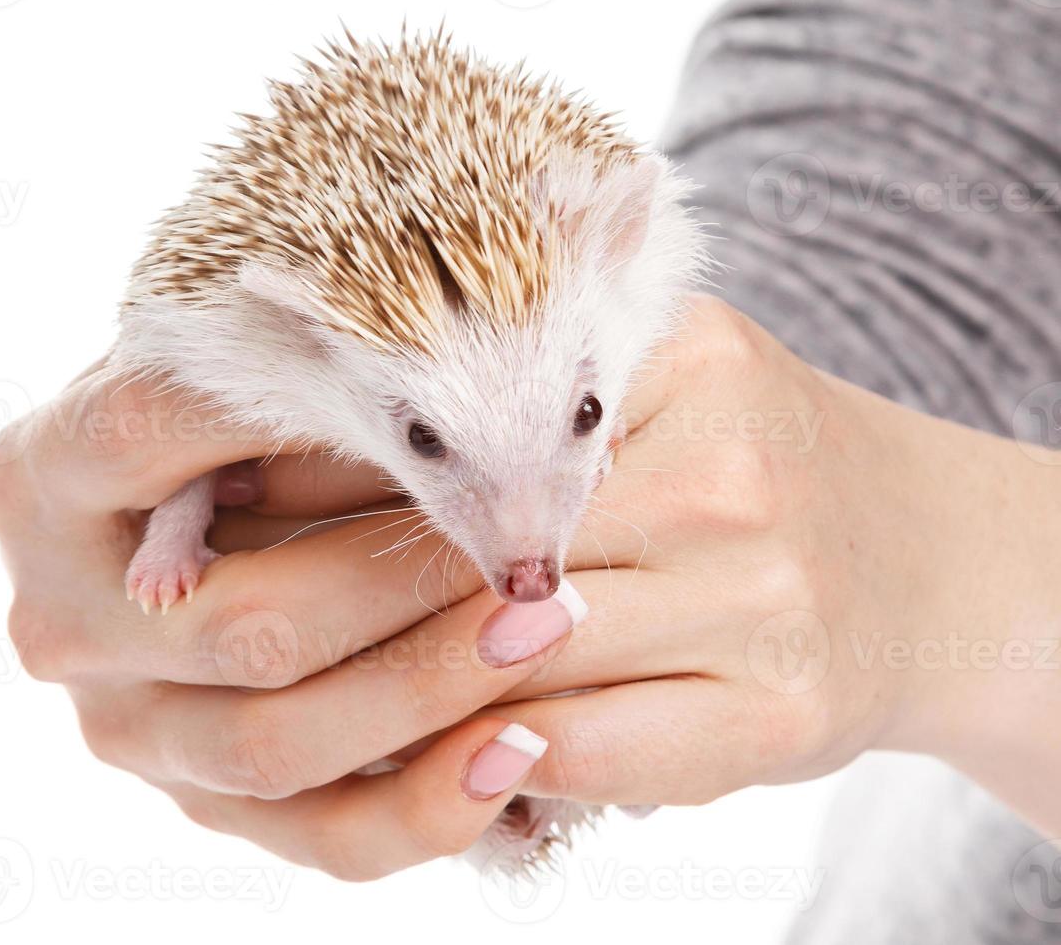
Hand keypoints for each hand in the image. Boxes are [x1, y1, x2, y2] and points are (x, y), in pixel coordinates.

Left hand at [0, 294, 1060, 879]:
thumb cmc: (731, 464)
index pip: (446, 418)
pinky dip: (488, 764)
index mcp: (669, 355)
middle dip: (319, 594)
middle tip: (201, 610)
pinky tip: (429, 753)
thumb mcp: (638, 380)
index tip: (203, 504)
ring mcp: (760, 593)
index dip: (310, 469)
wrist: (919, 557)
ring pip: (505, 662)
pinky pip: (584, 749)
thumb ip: (495, 394)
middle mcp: (720, 464)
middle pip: (460, 549)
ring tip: (271, 692)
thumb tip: (280, 428)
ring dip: (382, 692)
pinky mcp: (779, 711)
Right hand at [0, 363, 593, 879]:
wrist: (211, 511)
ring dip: (431, 688)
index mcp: (38, 477)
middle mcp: (59, 616)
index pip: (149, 434)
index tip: (423, 387)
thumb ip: (285, 371)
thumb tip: (425, 373)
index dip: (285, 410)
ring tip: (540, 626)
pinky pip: (322, 839)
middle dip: (400, 584)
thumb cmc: (230, 408)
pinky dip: (430, 808)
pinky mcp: (200, 803)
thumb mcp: (230, 361)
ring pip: (277, 745)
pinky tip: (517, 753)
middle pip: (242, 625)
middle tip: (521, 547)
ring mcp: (124, 724)